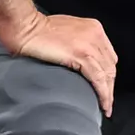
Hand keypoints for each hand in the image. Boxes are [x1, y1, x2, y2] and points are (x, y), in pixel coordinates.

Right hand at [3, 12, 118, 115]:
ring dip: (107, 94)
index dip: (108, 73)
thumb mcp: (66, 32)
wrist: (24, 26)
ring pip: (106, 74)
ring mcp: (90, 45)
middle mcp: (96, 35)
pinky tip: (101, 104)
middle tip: (107, 101)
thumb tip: (79, 60)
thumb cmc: (37, 29)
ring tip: (105, 108)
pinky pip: (98, 79)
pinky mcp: (82, 55)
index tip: (107, 86)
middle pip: (110, 66)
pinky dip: (102, 94)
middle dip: (110, 86)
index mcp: (94, 28)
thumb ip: (77, 43)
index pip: (108, 56)